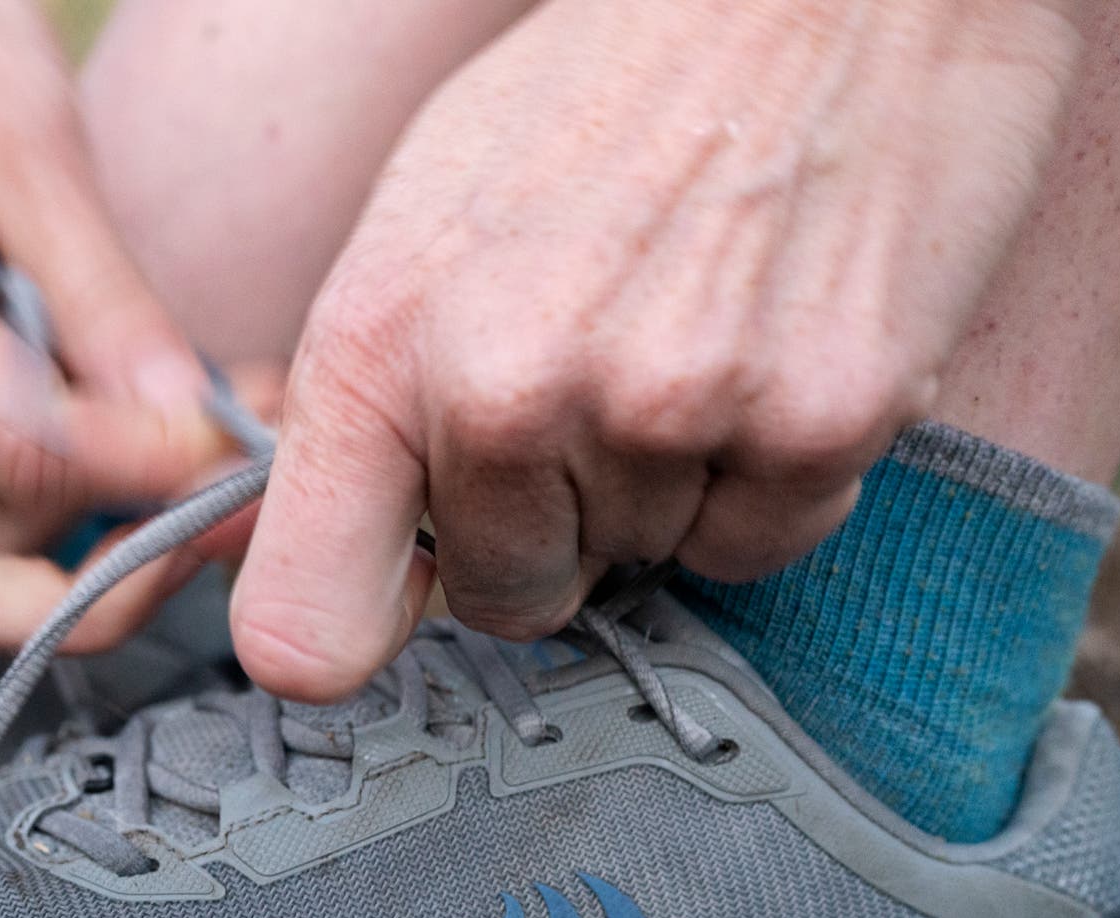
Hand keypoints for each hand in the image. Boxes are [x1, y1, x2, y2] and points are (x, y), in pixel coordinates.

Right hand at [0, 0, 235, 650]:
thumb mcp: (20, 122)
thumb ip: (96, 287)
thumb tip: (182, 422)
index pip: (12, 454)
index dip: (139, 474)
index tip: (224, 447)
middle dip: (70, 601)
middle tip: (188, 535)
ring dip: (94, 533)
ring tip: (207, 434)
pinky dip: (74, 484)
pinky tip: (149, 412)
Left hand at [232, 0, 1085, 698]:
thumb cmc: (612, 86)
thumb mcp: (423, 216)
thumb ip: (377, 396)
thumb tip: (356, 542)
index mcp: (381, 342)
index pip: (301, 630)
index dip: (359, 625)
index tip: (405, 585)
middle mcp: (510, 391)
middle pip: (509, 599)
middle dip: (551, 522)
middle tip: (599, 378)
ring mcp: (667, 409)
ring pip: (645, 564)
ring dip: (666, 482)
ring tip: (690, 324)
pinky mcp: (818, 419)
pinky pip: (764, 542)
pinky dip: (771, 475)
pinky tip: (767, 348)